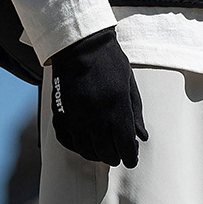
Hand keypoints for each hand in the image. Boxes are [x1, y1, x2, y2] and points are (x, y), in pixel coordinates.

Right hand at [50, 28, 147, 166]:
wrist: (80, 45)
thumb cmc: (109, 62)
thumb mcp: (130, 85)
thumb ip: (136, 113)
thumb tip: (141, 137)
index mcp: (116, 108)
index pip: (124, 146)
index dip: (130, 157)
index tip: (131, 158)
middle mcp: (95, 116)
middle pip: (106, 152)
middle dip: (115, 157)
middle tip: (119, 154)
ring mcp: (76, 116)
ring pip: (86, 150)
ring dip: (96, 154)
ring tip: (103, 150)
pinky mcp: (61, 113)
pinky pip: (67, 140)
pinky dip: (77, 146)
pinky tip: (85, 143)